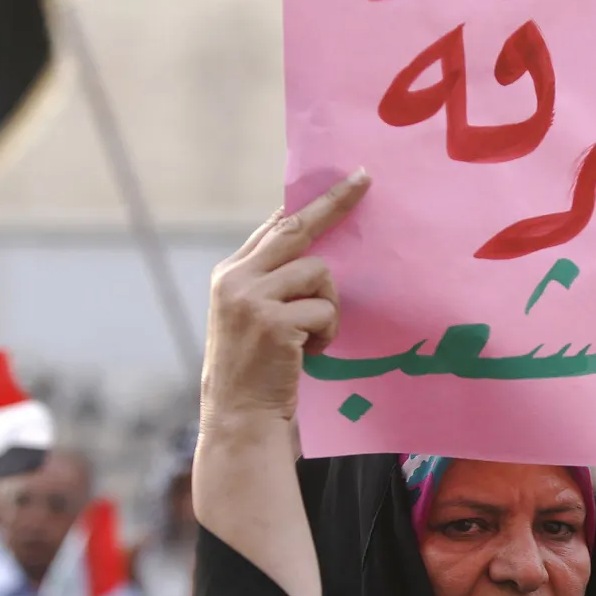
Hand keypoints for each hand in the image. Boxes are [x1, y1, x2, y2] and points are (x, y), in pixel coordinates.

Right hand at [199, 169, 371, 432]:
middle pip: (296, 227)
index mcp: (231, 273)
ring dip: (327, 307)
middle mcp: (236, 278)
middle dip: (334, 203)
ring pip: (319, 274)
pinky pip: (325, 311)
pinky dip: (326, 334)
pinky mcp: (274, 320)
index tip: (342, 181)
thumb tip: (315, 252)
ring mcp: (253, 297)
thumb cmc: (256, 370)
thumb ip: (272, 283)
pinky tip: (308, 355)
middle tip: (364, 179)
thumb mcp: (253, 317)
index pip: (275, 225)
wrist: (238, 416)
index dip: (310, 204)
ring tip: (310, 338)